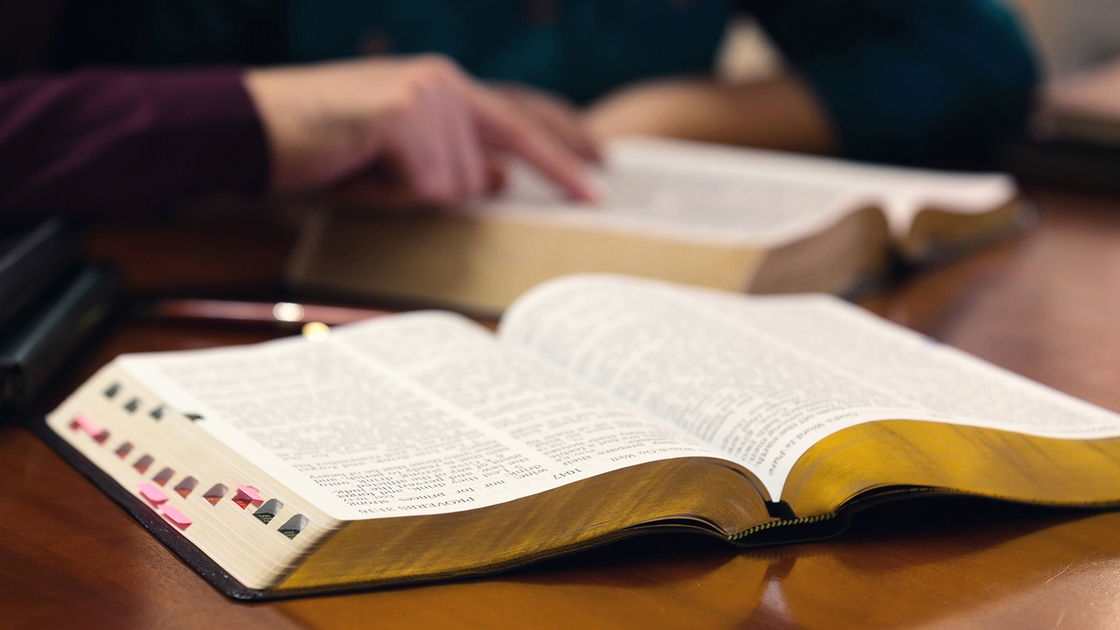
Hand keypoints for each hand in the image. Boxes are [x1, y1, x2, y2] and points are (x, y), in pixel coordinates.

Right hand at [244, 55, 599, 209]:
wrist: (254, 126)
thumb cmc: (327, 144)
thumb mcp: (400, 156)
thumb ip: (454, 161)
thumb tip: (500, 180)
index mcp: (447, 84)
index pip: (522, 117)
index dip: (564, 147)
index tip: (602, 168)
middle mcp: (444, 81)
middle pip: (485, 168)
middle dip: (441, 188)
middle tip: (430, 177)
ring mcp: (426, 94)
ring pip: (453, 185)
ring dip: (406, 194)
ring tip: (362, 169)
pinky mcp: (402, 115)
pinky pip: (422, 187)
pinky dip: (387, 195)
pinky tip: (356, 171)